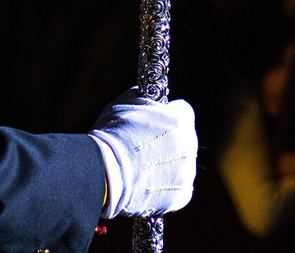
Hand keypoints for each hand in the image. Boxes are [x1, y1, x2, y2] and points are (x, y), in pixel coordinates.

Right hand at [87, 88, 196, 219]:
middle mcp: (190, 144)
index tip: (153, 124)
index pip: (182, 112)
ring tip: (142, 170)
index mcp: (181, 118)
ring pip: (182, 165)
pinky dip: (165, 188)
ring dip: (167, 166)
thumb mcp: (125, 104)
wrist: (104, 173)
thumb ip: (144, 99)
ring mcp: (187, 171)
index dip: (166, 117)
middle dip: (168, 142)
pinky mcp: (181, 195)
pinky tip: (146, 185)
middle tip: (144, 149)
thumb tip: (149, 99)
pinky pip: (177, 189)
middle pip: (184, 140)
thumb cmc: (112, 136)